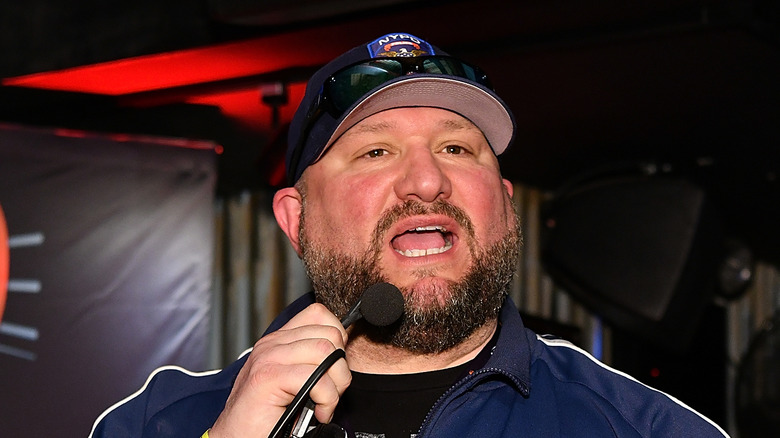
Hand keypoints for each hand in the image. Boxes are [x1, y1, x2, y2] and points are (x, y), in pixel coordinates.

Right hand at [209, 303, 351, 437]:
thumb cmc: (266, 417)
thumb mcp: (294, 382)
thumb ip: (311, 362)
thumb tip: (343, 355)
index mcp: (279, 341)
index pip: (319, 314)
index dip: (338, 338)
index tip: (334, 367)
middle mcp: (272, 345)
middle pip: (329, 334)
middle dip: (341, 367)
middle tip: (331, 392)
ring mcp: (268, 358)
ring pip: (325, 352)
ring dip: (335, 385)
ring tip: (323, 403)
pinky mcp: (267, 377)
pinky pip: (315, 378)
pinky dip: (326, 399)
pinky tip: (319, 412)